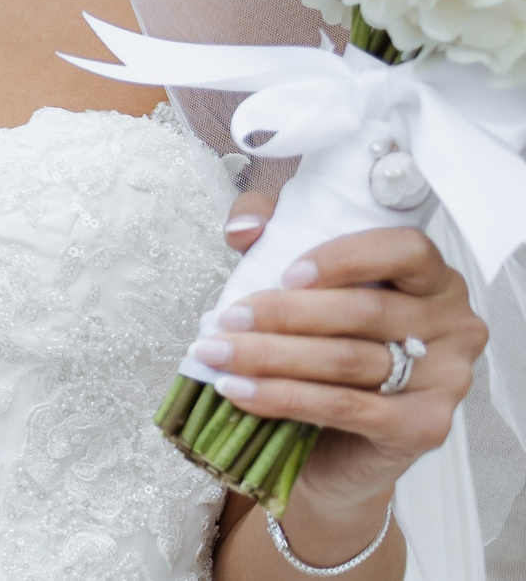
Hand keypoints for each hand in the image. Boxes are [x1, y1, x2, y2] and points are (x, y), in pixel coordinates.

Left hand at [208, 193, 484, 531]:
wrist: (338, 443)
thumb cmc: (325, 346)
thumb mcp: (300, 278)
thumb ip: (273, 233)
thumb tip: (242, 227)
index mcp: (432, 279)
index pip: (406, 251)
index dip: (346, 259)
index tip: (287, 273)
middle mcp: (453, 325)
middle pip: (365, 310)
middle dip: (282, 313)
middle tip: (225, 320)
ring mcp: (447, 380)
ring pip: (348, 359)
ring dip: (271, 355)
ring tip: (217, 354)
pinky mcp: (425, 426)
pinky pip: (346, 406)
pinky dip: (284, 397)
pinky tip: (240, 392)